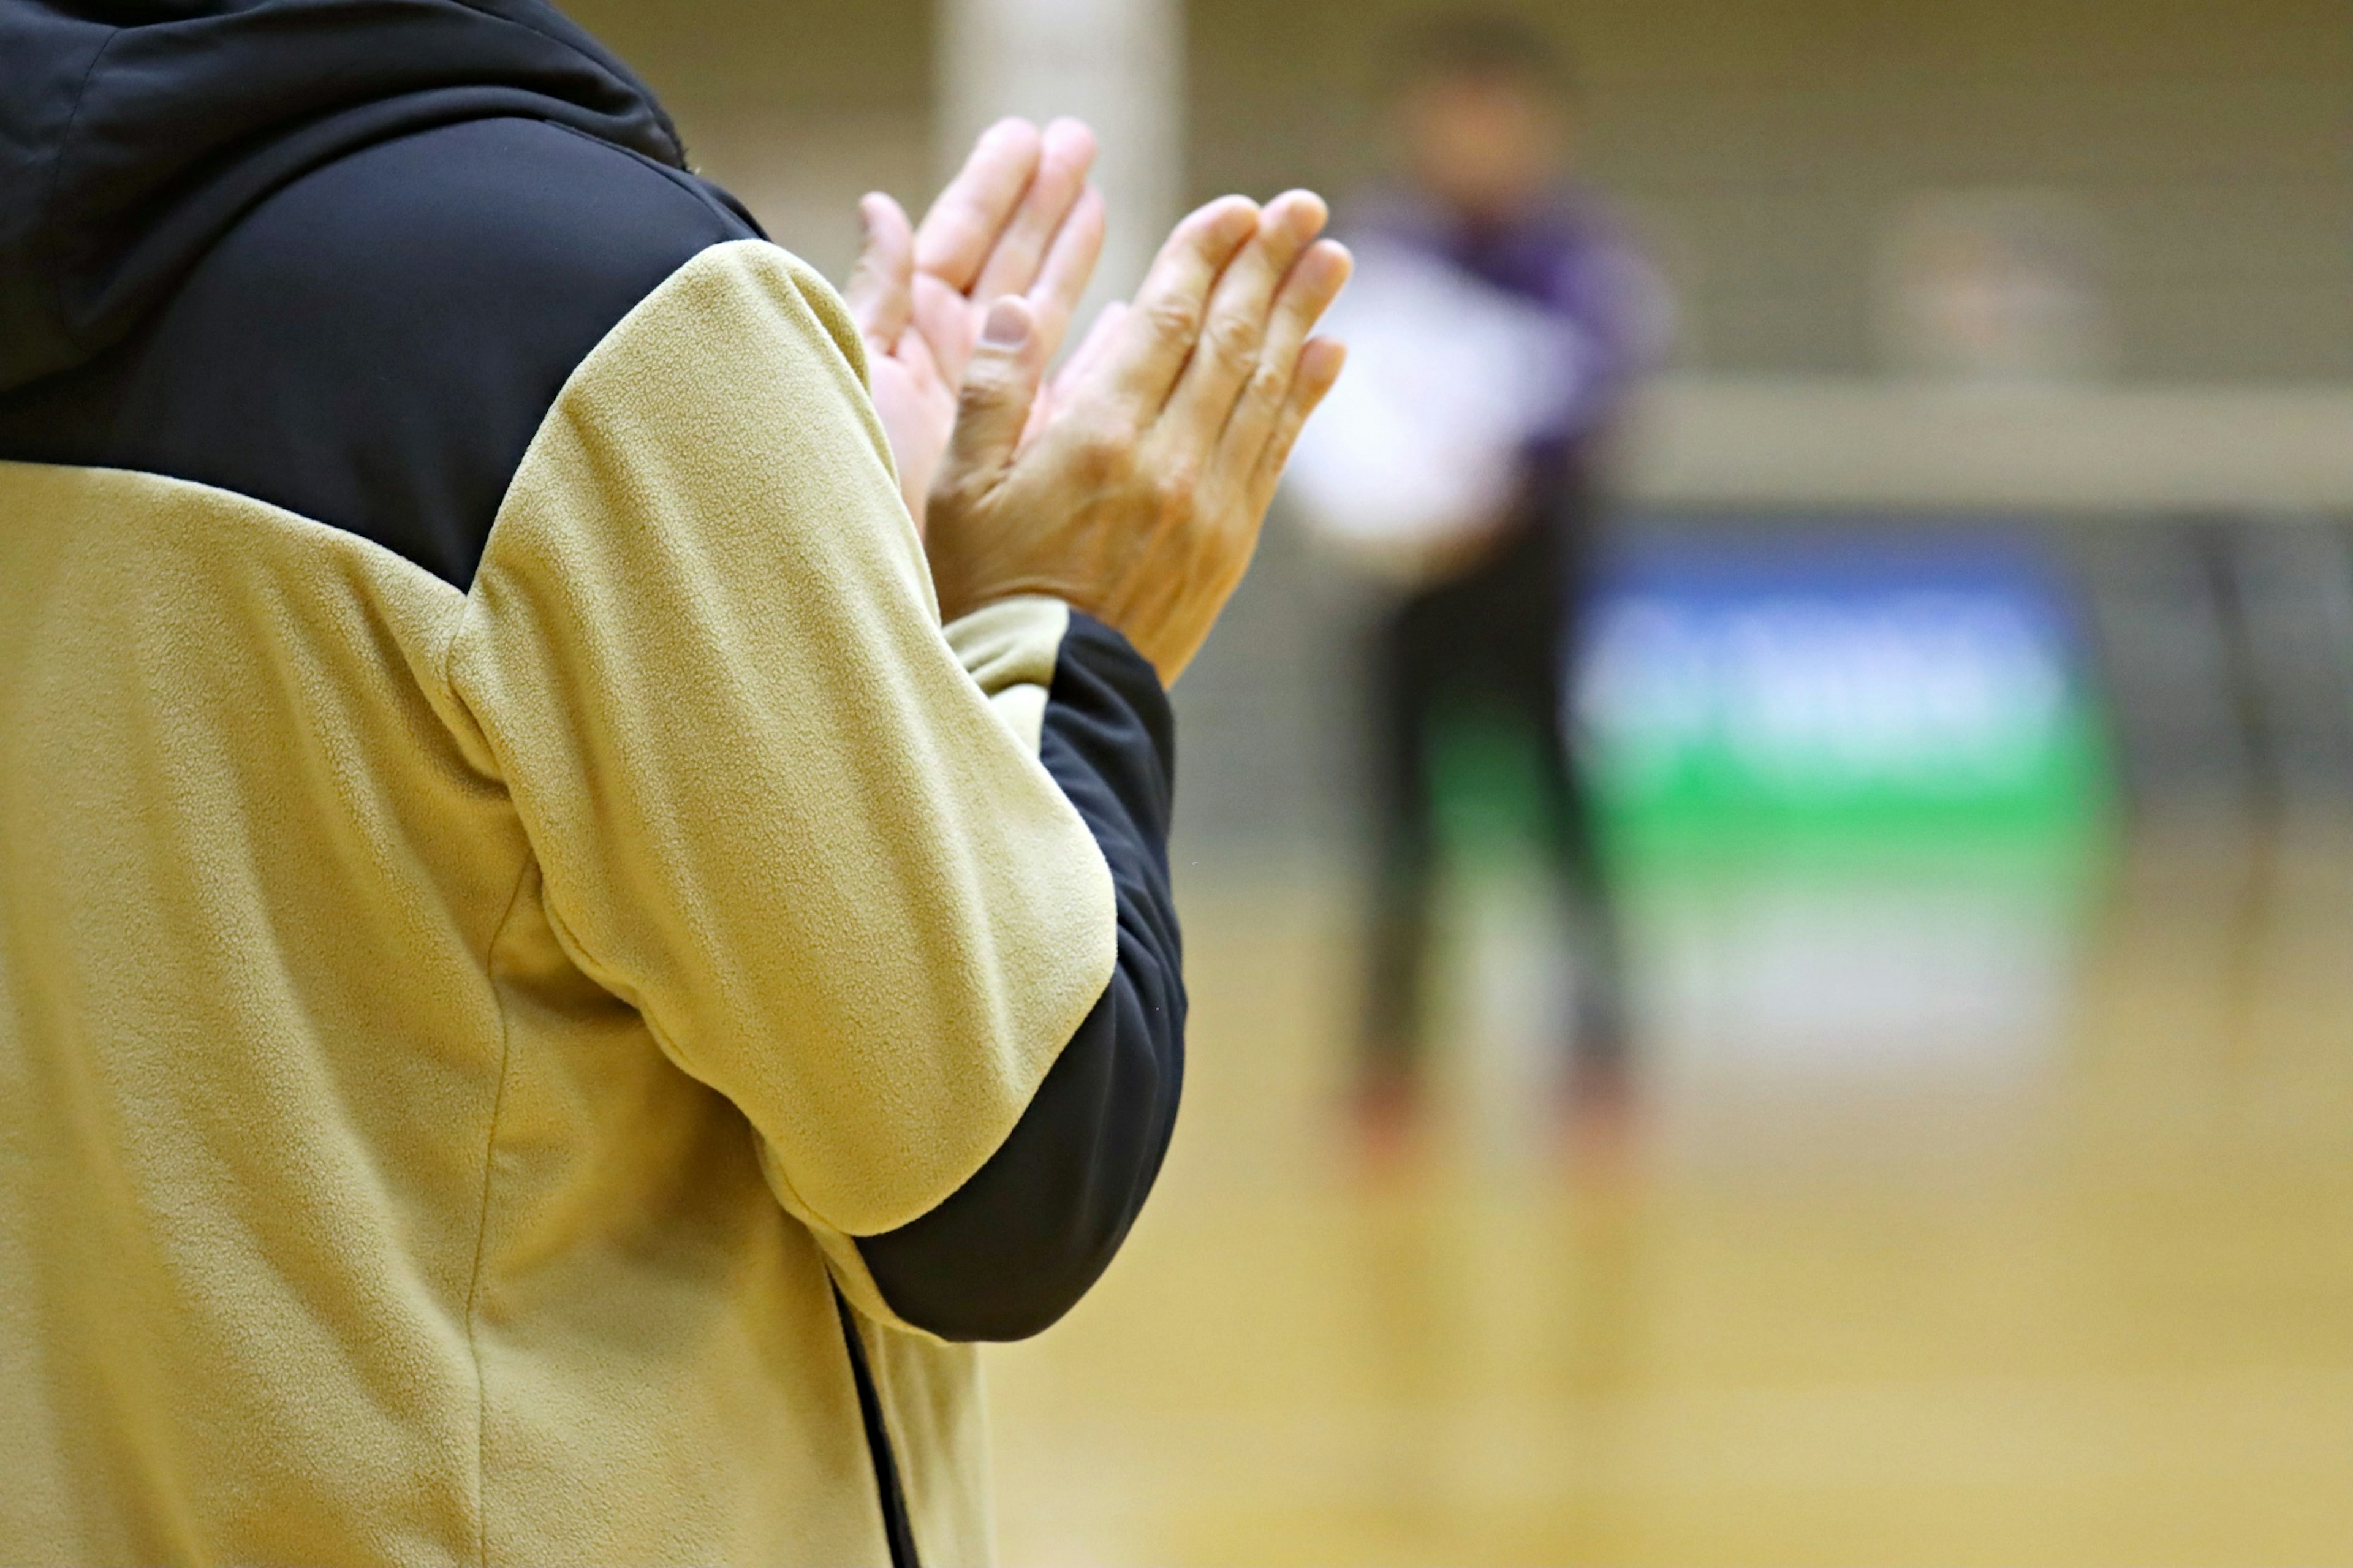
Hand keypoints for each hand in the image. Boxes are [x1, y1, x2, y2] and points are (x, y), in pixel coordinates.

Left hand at [844, 118, 1104, 529]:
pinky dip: (1106, 348)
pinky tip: (1137, 312)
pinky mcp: (1027, 464)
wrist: (875, 599)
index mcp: (907, 341)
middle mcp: (951, 373)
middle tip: (1082, 141)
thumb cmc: (850, 491)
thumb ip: (873, 296)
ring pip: (1045, 318)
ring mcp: (992, 417)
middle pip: (1008, 266)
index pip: (957, 242)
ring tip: (1105, 198)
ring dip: (1076, 258)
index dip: (995, 187)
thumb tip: (881, 207)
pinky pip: (1076, 389)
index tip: (1031, 135)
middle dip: (1044, 202)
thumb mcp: (854, 379)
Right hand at [925, 191, 1353, 683]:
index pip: (1168, 322)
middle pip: (1232, 343)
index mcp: (1096, 440)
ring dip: (1303, 317)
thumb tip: (1021, 305)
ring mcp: (1208, 507)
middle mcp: (1167, 465)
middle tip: (1306, 208)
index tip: (1238, 207)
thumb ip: (993, 393)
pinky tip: (1330, 352)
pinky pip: (1277, 453)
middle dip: (1271, 267)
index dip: (1206, 256)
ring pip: (1265, 391)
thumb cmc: (985, 592)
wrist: (1048, 703)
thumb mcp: (958, 491)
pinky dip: (1306, 397)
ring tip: (1334, 258)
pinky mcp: (1229, 547)